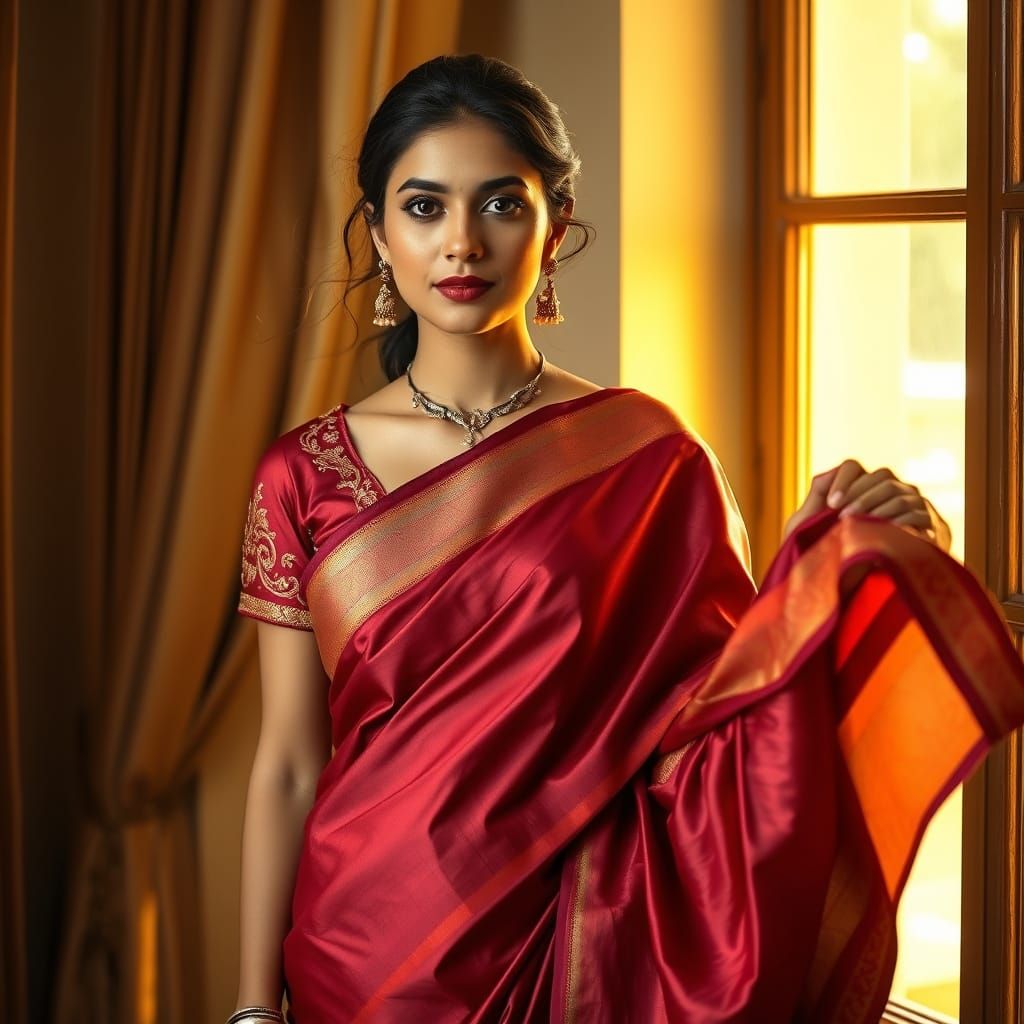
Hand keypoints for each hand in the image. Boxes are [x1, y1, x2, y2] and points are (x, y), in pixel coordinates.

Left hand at [782, 459, 951, 551]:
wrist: (856, 587)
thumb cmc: (828, 551)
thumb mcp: (811, 523)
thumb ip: (819, 495)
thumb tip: (831, 471)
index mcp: (859, 487)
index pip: (852, 467)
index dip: (843, 480)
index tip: (833, 504)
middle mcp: (889, 490)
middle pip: (880, 476)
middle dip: (860, 495)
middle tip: (843, 517)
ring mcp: (912, 504)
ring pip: (898, 494)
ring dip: (876, 508)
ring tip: (858, 527)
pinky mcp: (929, 525)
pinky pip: (916, 515)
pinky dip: (898, 523)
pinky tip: (883, 535)